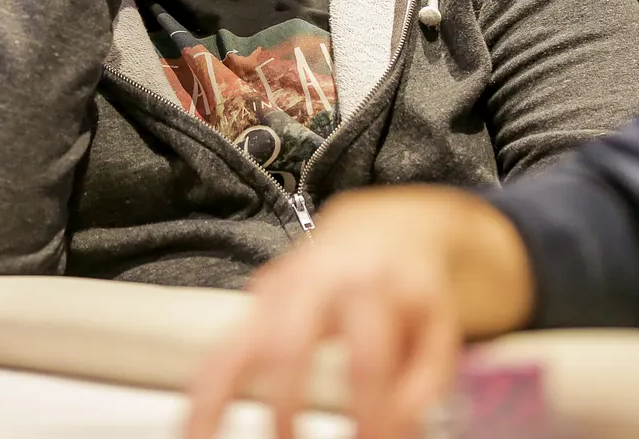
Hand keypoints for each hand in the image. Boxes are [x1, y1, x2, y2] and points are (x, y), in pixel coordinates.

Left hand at [183, 187, 533, 438]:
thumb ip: (254, 345)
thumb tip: (208, 418)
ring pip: (366, 361)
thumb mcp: (287, 299)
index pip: (232, 353)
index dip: (209, 404)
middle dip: (285, 407)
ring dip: (364, 417)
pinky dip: (413, 404)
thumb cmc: (337, 276)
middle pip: (290, 347)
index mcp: (280, 291)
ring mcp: (379, 286)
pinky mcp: (430, 299)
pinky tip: (403, 428)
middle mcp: (325, 282)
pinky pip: (425, 361)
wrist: (404, 220)